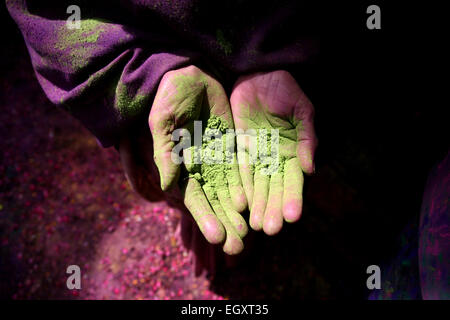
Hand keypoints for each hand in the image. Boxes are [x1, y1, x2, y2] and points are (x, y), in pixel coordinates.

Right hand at [149, 65, 247, 254]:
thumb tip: (169, 185)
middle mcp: (198, 167)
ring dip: (235, 213)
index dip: (205, 216)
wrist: (190, 76)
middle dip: (223, 223)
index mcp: (179, 165)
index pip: (193, 197)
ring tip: (246, 234)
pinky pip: (239, 172)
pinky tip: (250, 204)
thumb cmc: (170, 98)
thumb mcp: (163, 122)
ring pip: (227, 191)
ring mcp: (215, 158)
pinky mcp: (231, 147)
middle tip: (236, 246)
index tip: (217, 236)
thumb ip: (165, 153)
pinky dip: (243, 188)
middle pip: (213, 201)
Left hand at [230, 70, 316, 234]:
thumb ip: (307, 138)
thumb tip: (310, 168)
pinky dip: (240, 186)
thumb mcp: (302, 111)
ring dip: (257, 204)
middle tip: (270, 229)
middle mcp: (275, 157)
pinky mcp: (239, 148)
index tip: (292, 217)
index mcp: (294, 151)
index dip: (293, 198)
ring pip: (257, 184)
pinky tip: (240, 204)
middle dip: (273, 208)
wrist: (260, 74)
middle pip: (274, 187)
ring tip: (256, 225)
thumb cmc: (286, 90)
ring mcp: (257, 154)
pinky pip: (239, 170)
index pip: (293, 180)